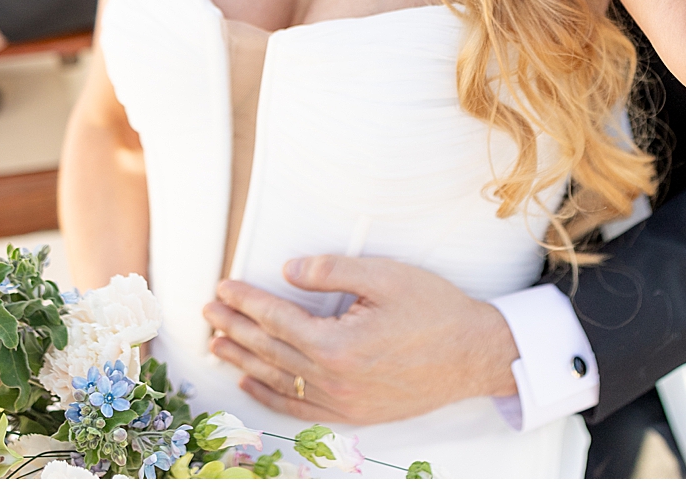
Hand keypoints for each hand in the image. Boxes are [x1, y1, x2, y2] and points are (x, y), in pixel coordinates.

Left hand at [202, 256, 519, 424]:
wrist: (475, 354)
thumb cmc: (435, 311)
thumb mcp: (385, 276)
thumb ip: (332, 272)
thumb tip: (288, 271)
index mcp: (338, 344)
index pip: (276, 320)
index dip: (246, 302)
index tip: (223, 288)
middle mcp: (335, 379)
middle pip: (270, 351)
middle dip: (236, 328)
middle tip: (210, 311)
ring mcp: (343, 402)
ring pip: (279, 380)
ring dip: (244, 360)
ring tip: (217, 344)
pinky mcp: (354, 414)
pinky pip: (300, 408)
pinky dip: (270, 395)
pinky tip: (250, 383)